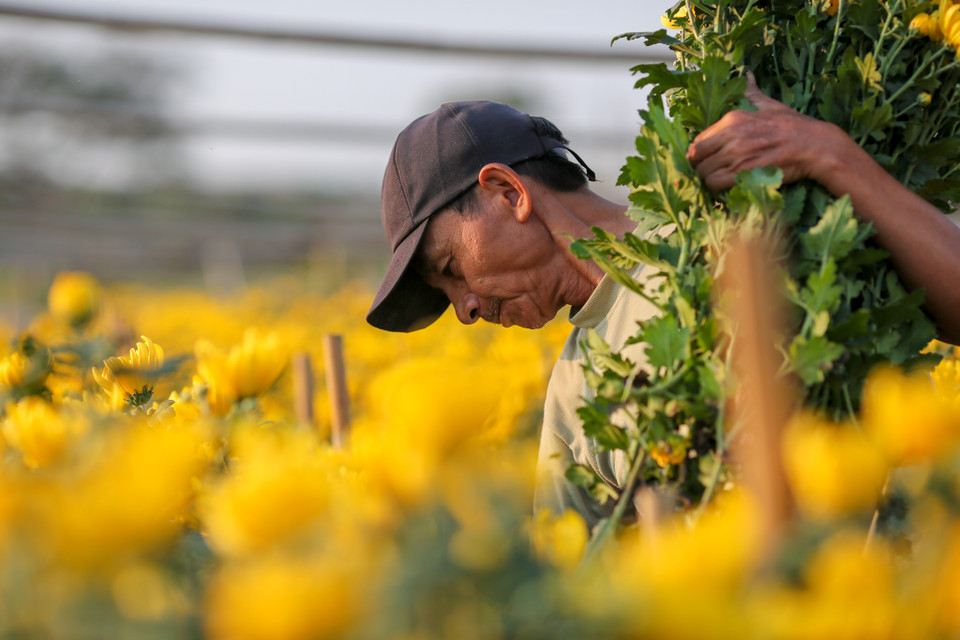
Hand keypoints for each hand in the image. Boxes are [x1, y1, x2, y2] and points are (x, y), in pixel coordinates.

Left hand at [686, 73, 850, 191]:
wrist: (816, 146)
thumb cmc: (794, 126)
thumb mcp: (769, 105)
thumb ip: (752, 93)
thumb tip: (747, 75)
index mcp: (732, 119)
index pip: (697, 141)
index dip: (698, 154)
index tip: (705, 160)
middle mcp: (731, 136)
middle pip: (696, 158)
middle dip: (700, 167)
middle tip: (710, 172)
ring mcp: (737, 155)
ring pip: (703, 173)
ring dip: (708, 179)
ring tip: (719, 179)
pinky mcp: (744, 173)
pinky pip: (715, 183)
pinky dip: (717, 188)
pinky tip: (726, 186)